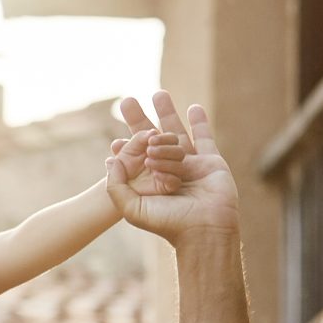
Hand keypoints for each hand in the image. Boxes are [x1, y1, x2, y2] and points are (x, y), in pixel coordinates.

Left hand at [108, 94, 238, 241]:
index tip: (114, 143)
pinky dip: (200, 122)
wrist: (204, 229)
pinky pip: (205, 137)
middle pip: (153, 139)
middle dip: (139, 120)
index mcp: (151, 183)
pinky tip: (194, 107)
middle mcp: (170, 172)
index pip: (135, 159)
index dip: (125, 149)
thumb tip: (111, 160)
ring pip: (176, 135)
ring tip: (158, 93)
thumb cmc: (168, 223)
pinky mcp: (211, 162)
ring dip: (167, 113)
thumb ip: (116, 186)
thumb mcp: (132, 208)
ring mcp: (191, 165)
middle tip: (126, 101)